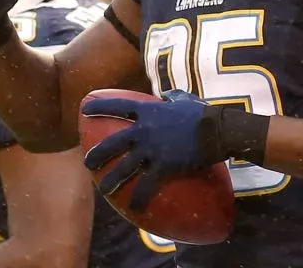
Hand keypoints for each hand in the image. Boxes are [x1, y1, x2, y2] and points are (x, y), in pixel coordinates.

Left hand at [81, 90, 226, 211]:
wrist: (218, 130)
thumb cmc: (204, 114)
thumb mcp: (186, 99)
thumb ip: (173, 96)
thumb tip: (167, 94)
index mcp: (148, 112)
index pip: (117, 106)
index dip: (99, 107)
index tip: (83, 109)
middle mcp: (144, 130)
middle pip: (112, 143)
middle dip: (96, 154)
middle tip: (87, 163)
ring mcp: (152, 149)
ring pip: (123, 168)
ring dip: (110, 181)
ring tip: (103, 190)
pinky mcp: (164, 166)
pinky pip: (146, 185)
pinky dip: (139, 198)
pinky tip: (135, 207)